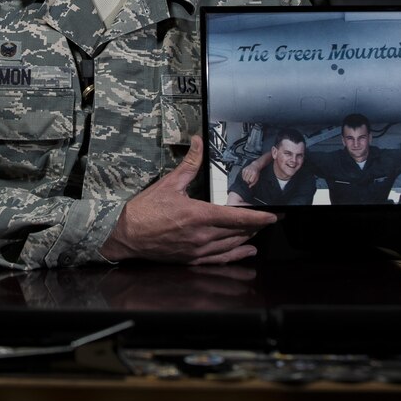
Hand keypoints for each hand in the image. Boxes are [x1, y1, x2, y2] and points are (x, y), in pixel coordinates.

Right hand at [99, 136, 277, 264]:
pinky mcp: (192, 259)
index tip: (274, 217)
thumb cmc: (145, 210)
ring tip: (259, 231)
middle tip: (270, 220)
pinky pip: (220, 259)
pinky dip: (237, 255)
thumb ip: (189, 164)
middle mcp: (202, 236)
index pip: (236, 217)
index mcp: (198, 215)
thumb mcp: (169, 183)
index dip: (258, 218)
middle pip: (238, 232)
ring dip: (248, 238)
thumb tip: (198, 141)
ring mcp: (198, 250)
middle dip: (256, 226)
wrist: (126, 235)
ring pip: (232, 245)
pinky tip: (247, 252)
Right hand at [239, 152, 271, 187]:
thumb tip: (249, 187)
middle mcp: (250, 171)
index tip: (251, 180)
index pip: (250, 181)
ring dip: (245, 179)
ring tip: (248, 177)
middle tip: (249, 179)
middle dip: (247, 181)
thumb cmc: (256, 173)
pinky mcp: (244, 169)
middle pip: (246, 180)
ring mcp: (246, 170)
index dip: (250, 182)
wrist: (255, 166)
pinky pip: (242, 175)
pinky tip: (246, 175)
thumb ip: (253, 183)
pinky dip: (244, 176)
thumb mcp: (257, 178)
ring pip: (244, 178)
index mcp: (254, 173)